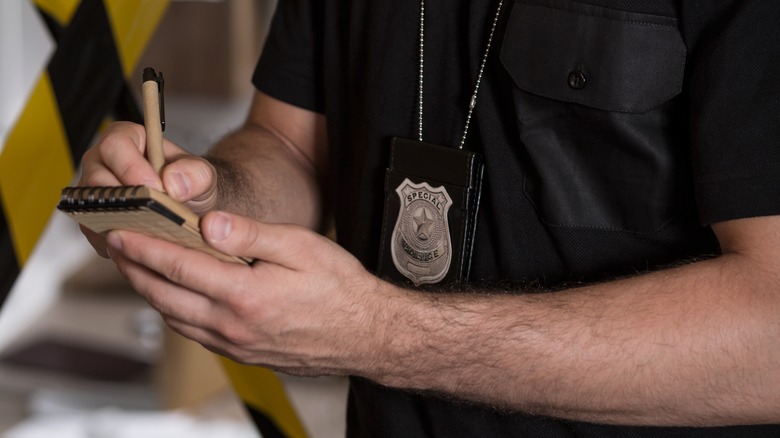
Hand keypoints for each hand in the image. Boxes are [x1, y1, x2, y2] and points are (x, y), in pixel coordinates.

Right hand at [78, 121, 219, 255]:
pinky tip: (144, 245)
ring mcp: (94, 194)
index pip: (116, 147)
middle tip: (153, 216)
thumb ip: (196, 173)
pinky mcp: (94, 221)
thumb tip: (173, 182)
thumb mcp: (203, 174)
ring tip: (152, 233)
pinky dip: (120, 243)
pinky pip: (98, 234)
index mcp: (126, 139)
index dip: (133, 168)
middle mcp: (101, 164)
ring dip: (122, 225)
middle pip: (97, 181)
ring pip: (93, 210)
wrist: (191, 208)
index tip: (156, 188)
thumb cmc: (190, 184)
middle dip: (126, 201)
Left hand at [104, 210, 385, 375]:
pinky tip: (177, 297)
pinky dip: (175, 312)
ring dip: (150, 292)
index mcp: (245, 295)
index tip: (120, 231)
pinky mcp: (243, 355)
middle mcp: (233, 326)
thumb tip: (209, 223)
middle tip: (117, 247)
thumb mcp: (302, 247)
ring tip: (138, 268)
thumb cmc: (340, 288)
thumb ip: (252, 234)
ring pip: (176, 319)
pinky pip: (196, 334)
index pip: (178, 267)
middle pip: (165, 297)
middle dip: (135, 270)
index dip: (143, 247)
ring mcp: (236, 345)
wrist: (366, 334)